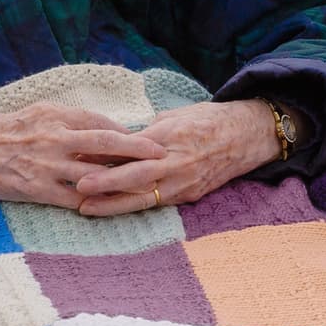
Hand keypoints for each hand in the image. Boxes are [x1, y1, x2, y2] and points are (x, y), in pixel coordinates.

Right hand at [0, 105, 159, 209]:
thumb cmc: (1, 131)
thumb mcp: (35, 113)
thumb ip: (66, 119)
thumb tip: (99, 126)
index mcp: (54, 115)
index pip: (101, 122)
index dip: (127, 132)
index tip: (148, 138)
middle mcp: (54, 137)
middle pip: (106, 143)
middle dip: (138, 149)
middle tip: (161, 155)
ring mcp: (46, 165)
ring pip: (94, 173)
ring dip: (122, 180)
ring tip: (145, 185)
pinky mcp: (36, 189)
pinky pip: (73, 198)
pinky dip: (94, 203)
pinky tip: (111, 207)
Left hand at [73, 100, 282, 216]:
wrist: (246, 136)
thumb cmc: (207, 119)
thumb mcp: (175, 115)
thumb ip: (146, 131)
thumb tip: (117, 141)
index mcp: (171, 136)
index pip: (133, 147)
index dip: (106, 153)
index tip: (80, 155)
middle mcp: (178, 162)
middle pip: (137, 175)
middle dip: (106, 183)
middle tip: (79, 188)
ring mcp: (185, 182)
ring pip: (145, 197)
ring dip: (114, 204)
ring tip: (87, 209)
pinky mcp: (190, 195)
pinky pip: (158, 203)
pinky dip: (134, 206)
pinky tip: (114, 210)